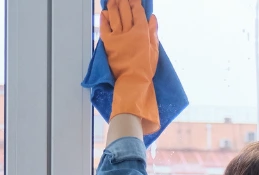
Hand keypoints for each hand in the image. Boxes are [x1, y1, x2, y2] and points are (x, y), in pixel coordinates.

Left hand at [100, 0, 159, 132]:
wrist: (132, 82)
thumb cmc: (145, 68)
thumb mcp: (154, 50)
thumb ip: (153, 32)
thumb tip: (152, 17)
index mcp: (142, 32)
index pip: (138, 13)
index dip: (136, 3)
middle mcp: (129, 32)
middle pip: (125, 12)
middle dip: (124, 2)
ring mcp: (117, 37)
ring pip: (115, 17)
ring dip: (114, 6)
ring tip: (113, 0)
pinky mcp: (108, 44)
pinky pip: (104, 28)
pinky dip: (104, 20)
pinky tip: (104, 13)